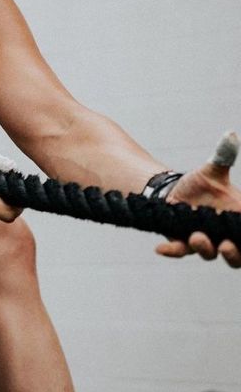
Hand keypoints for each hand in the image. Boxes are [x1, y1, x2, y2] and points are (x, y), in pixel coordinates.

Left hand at [155, 132, 240, 268]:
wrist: (175, 192)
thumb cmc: (199, 184)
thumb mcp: (211, 171)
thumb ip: (223, 157)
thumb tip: (230, 134)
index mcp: (236, 219)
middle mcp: (224, 235)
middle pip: (237, 257)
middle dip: (234, 255)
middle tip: (227, 246)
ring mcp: (204, 241)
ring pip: (209, 253)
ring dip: (204, 248)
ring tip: (196, 236)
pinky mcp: (182, 242)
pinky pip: (178, 250)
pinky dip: (170, 250)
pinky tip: (159, 248)